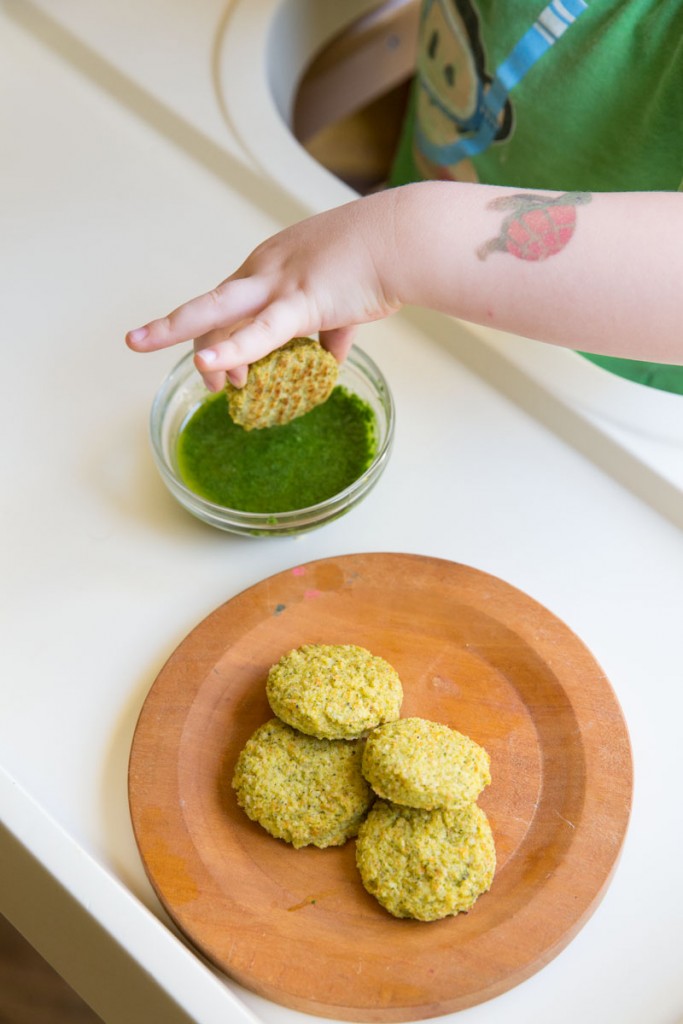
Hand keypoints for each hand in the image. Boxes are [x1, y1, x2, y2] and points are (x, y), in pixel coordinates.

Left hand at [125, 191, 401, 390]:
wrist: (403, 240)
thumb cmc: (379, 263)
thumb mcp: (345, 299)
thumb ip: (332, 333)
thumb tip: (329, 361)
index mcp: (273, 265)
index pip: (231, 305)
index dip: (221, 341)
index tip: (222, 375)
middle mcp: (264, 270)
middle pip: (209, 306)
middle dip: (174, 329)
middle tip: (143, 345)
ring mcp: (277, 283)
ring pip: (216, 311)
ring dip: (178, 332)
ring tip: (143, 347)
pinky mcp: (301, 302)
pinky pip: (261, 332)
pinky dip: (233, 350)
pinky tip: (207, 365)